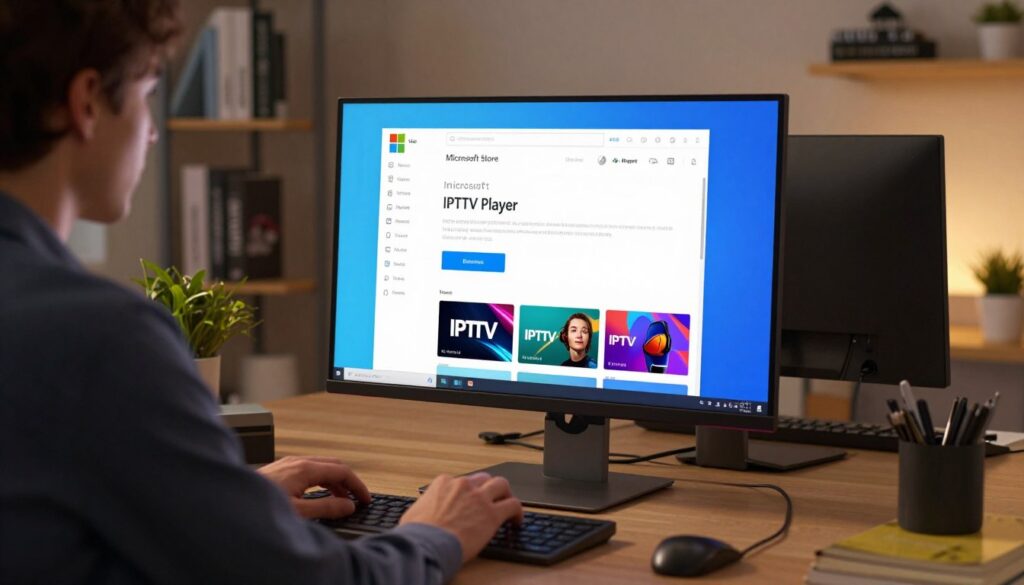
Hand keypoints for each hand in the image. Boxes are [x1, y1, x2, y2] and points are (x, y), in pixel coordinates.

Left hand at [258, 456, 371, 518]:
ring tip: (340, 500)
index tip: (365, 498)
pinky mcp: (279, 471)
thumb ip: (326, 508)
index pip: (341, 470)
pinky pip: (308, 471)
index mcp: (303, 468)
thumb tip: (347, 505)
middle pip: (332, 465)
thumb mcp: (298, 512)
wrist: (228, 503)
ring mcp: (286, 465)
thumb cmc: (258, 508)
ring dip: (334, 482)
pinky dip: (320, 482)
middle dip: (348, 481)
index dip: (357, 485)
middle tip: (357, 498)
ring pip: (319, 468)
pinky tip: (318, 496)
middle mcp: (296, 462)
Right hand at [400, 472, 522, 562]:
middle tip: (491, 499)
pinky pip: (513, 505)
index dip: (468, 492)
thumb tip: (423, 515)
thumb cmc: (418, 533)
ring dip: (505, 494)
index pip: (462, 481)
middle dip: (488, 488)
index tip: (470, 501)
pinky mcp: (492, 513)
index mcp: (444, 483)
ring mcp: (479, 497)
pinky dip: (517, 511)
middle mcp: (463, 485)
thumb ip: (425, 508)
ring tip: (507, 505)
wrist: (427, 544)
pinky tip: (516, 520)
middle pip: (484, 479)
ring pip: (501, 485)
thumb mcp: (415, 513)